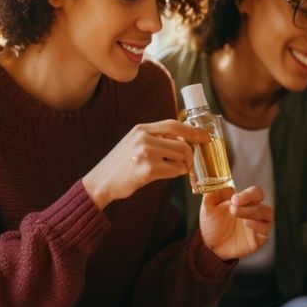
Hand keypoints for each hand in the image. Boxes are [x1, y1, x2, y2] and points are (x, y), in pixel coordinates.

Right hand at [82, 120, 208, 208]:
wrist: (100, 182)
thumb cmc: (121, 164)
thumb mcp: (135, 143)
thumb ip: (156, 138)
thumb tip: (184, 139)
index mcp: (141, 129)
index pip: (174, 124)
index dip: (193, 130)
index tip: (206, 136)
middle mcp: (144, 138)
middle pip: (182, 144)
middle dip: (191, 155)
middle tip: (189, 163)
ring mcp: (145, 153)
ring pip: (181, 157)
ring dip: (183, 166)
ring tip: (172, 170)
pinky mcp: (147, 169)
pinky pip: (175, 170)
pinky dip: (176, 174)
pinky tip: (165, 175)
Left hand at [199, 184, 272, 259]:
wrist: (211, 247)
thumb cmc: (212, 226)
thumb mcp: (208, 209)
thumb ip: (212, 195)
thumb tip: (220, 184)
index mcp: (244, 201)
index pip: (253, 191)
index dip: (246, 194)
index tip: (233, 199)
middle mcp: (253, 209)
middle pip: (261, 198)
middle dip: (249, 198)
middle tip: (233, 205)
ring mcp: (258, 223)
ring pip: (267, 212)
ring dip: (253, 211)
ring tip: (237, 213)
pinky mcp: (260, 237)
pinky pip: (266, 229)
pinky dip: (258, 225)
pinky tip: (247, 224)